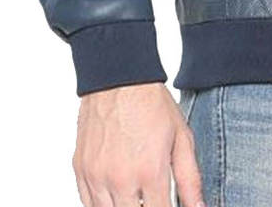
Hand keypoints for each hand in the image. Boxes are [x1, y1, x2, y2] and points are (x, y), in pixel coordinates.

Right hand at [72, 82, 204, 206]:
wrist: (119, 78)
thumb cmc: (153, 105)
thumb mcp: (181, 138)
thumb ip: (190, 179)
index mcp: (150, 172)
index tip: (169, 204)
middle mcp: (121, 179)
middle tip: (152, 196)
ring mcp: (97, 176)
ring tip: (137, 195)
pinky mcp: (80, 169)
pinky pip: (88, 203)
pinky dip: (102, 204)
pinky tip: (117, 196)